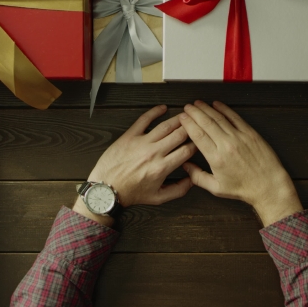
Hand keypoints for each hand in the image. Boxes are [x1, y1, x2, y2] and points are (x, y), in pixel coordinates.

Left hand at [74, 105, 196, 224]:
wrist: (107, 189)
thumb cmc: (132, 193)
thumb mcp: (158, 198)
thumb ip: (179, 190)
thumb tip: (192, 180)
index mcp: (162, 168)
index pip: (186, 151)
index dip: (197, 144)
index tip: (200, 142)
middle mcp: (154, 153)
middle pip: (179, 135)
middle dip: (191, 128)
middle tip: (196, 124)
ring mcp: (141, 143)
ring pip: (165, 126)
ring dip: (178, 119)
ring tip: (185, 115)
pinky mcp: (129, 136)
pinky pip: (144, 119)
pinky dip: (154, 112)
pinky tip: (162, 108)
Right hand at [179, 101, 302, 226]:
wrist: (268, 185)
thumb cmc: (244, 188)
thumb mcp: (216, 188)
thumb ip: (198, 177)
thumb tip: (185, 166)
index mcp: (217, 158)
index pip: (198, 135)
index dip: (188, 124)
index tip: (182, 118)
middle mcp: (227, 145)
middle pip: (206, 123)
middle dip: (194, 112)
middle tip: (187, 107)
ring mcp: (240, 137)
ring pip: (219, 118)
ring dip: (206, 108)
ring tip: (198, 103)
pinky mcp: (250, 133)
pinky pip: (235, 117)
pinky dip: (225, 109)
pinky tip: (217, 104)